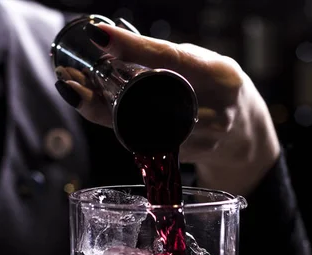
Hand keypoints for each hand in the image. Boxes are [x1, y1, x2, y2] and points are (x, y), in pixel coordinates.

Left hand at [60, 23, 279, 195]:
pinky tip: (94, 110)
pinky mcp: (184, 160)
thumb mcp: (203, 64)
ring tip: (74, 90)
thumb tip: (113, 45)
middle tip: (69, 79)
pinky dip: (114, 126)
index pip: (172, 58)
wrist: (243, 135)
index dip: (134, 48)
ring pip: (138, 127)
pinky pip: (141, 142)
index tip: (99, 37)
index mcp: (219, 75)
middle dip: (101, 92)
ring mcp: (199, 140)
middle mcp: (212, 110)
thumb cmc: (216, 88)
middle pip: (147, 101)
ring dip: (99, 110)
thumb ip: (168, 59)